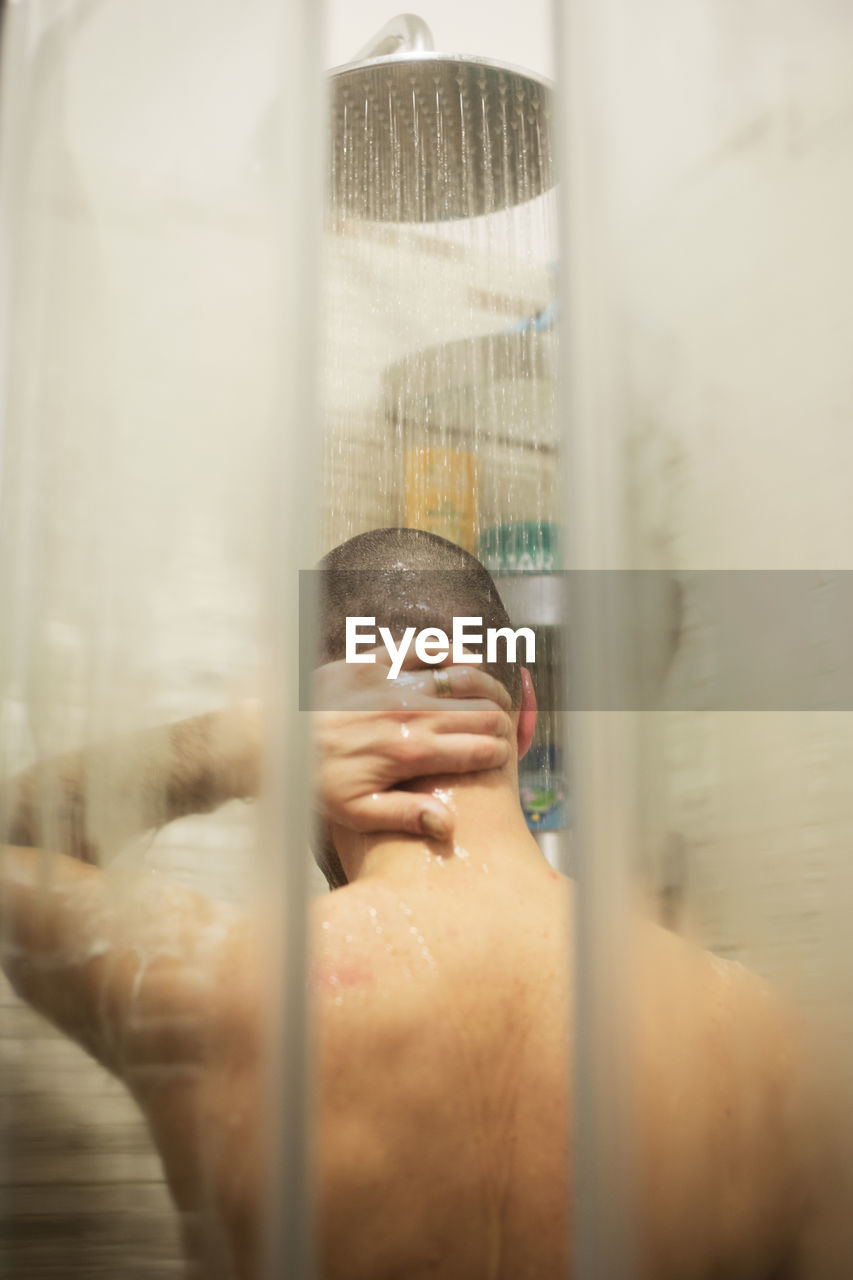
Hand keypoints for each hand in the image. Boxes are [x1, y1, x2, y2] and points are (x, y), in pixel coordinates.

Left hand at [312, 650, 513, 841]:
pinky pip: (421, 646)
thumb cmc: (314, 781)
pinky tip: (461, 657)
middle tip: (505, 728)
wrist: (272, 739)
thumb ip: (406, 816)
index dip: (500, 754)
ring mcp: (392, 682)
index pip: (479, 749)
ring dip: (485, 685)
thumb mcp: (357, 813)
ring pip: (459, 674)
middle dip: (501, 720)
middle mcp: (409, 712)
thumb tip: (448, 827)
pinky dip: (447, 650)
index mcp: (411, 752)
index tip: (503, 758)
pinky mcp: (371, 661)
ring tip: (494, 695)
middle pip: (479, 711)